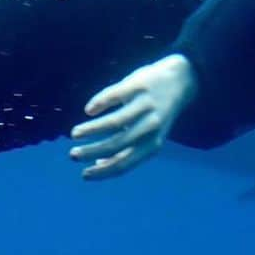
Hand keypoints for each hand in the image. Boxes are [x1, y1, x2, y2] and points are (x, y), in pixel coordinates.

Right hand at [70, 54, 197, 180]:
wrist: (181, 79)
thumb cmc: (156, 114)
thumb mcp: (148, 136)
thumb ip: (127, 150)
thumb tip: (99, 165)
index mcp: (153, 144)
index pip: (124, 163)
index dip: (103, 172)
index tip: (84, 175)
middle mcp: (150, 127)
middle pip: (116, 145)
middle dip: (91, 152)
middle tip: (73, 155)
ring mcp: (144, 106)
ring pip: (114, 123)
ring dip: (91, 130)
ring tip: (74, 134)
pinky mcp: (137, 85)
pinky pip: (113, 97)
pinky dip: (98, 104)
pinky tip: (89, 110)